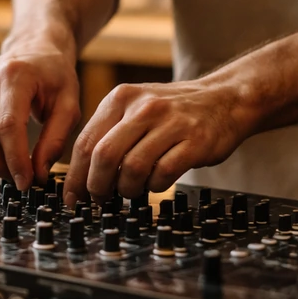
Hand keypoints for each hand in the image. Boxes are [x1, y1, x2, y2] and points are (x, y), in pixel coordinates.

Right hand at [0, 41, 80, 189]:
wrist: (34, 48)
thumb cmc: (53, 76)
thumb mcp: (69, 104)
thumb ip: (56, 139)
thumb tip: (39, 173)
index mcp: (16, 74)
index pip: (8, 126)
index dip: (16, 160)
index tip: (27, 181)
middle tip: (16, 180)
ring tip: (10, 166)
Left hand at [62, 77, 256, 206]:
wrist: (225, 99)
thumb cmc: (174, 112)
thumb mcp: (136, 108)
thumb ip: (109, 134)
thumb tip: (81, 176)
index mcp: (121, 98)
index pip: (86, 142)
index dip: (75, 176)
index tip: (72, 198)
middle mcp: (143, 107)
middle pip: (104, 156)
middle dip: (97, 186)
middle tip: (100, 199)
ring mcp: (171, 123)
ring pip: (132, 168)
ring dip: (127, 189)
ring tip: (131, 191)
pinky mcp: (194, 141)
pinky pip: (162, 174)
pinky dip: (154, 187)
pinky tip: (155, 183)